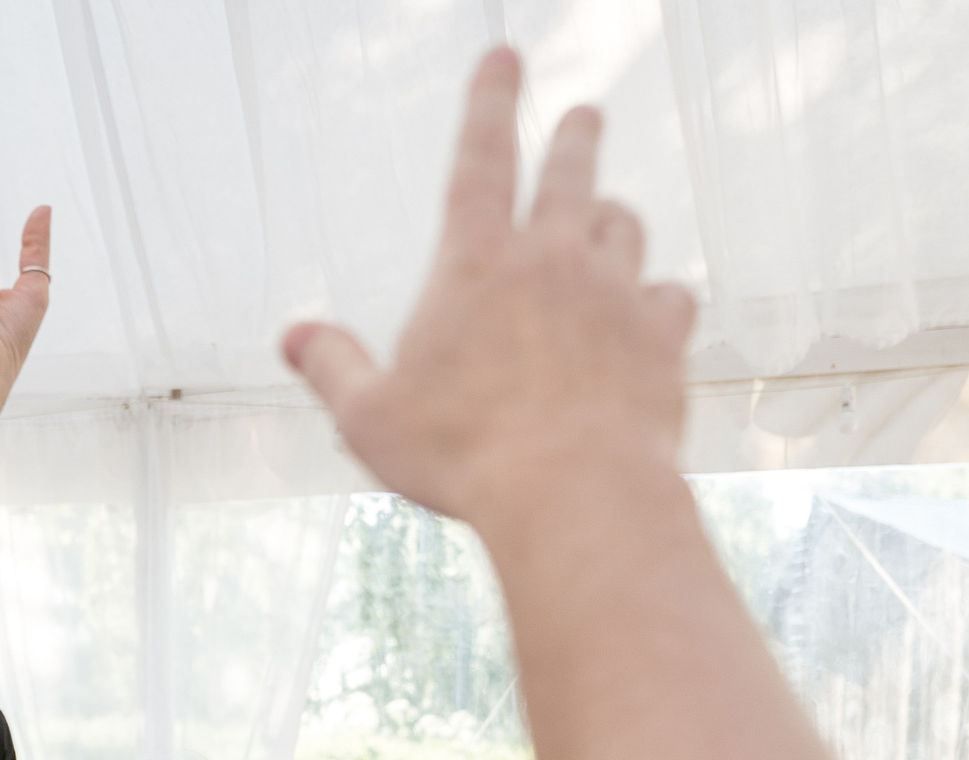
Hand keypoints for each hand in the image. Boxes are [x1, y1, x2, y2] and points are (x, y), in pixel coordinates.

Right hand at [280, 50, 695, 528]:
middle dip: (574, 135)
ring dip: (611, 219)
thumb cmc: (464, 457)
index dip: (488, 100)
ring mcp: (615, 295)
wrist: (574, 494)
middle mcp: (551, 261)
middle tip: (583, 114)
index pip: (479, 157)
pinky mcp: (662, 340)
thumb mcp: (369, 418)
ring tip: (605, 221)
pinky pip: (672, 297)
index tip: (503, 56)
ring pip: (623, 228)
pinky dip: (660, 299)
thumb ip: (332, 368)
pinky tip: (652, 313)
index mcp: (475, 264)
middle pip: (570, 173)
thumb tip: (296, 339)